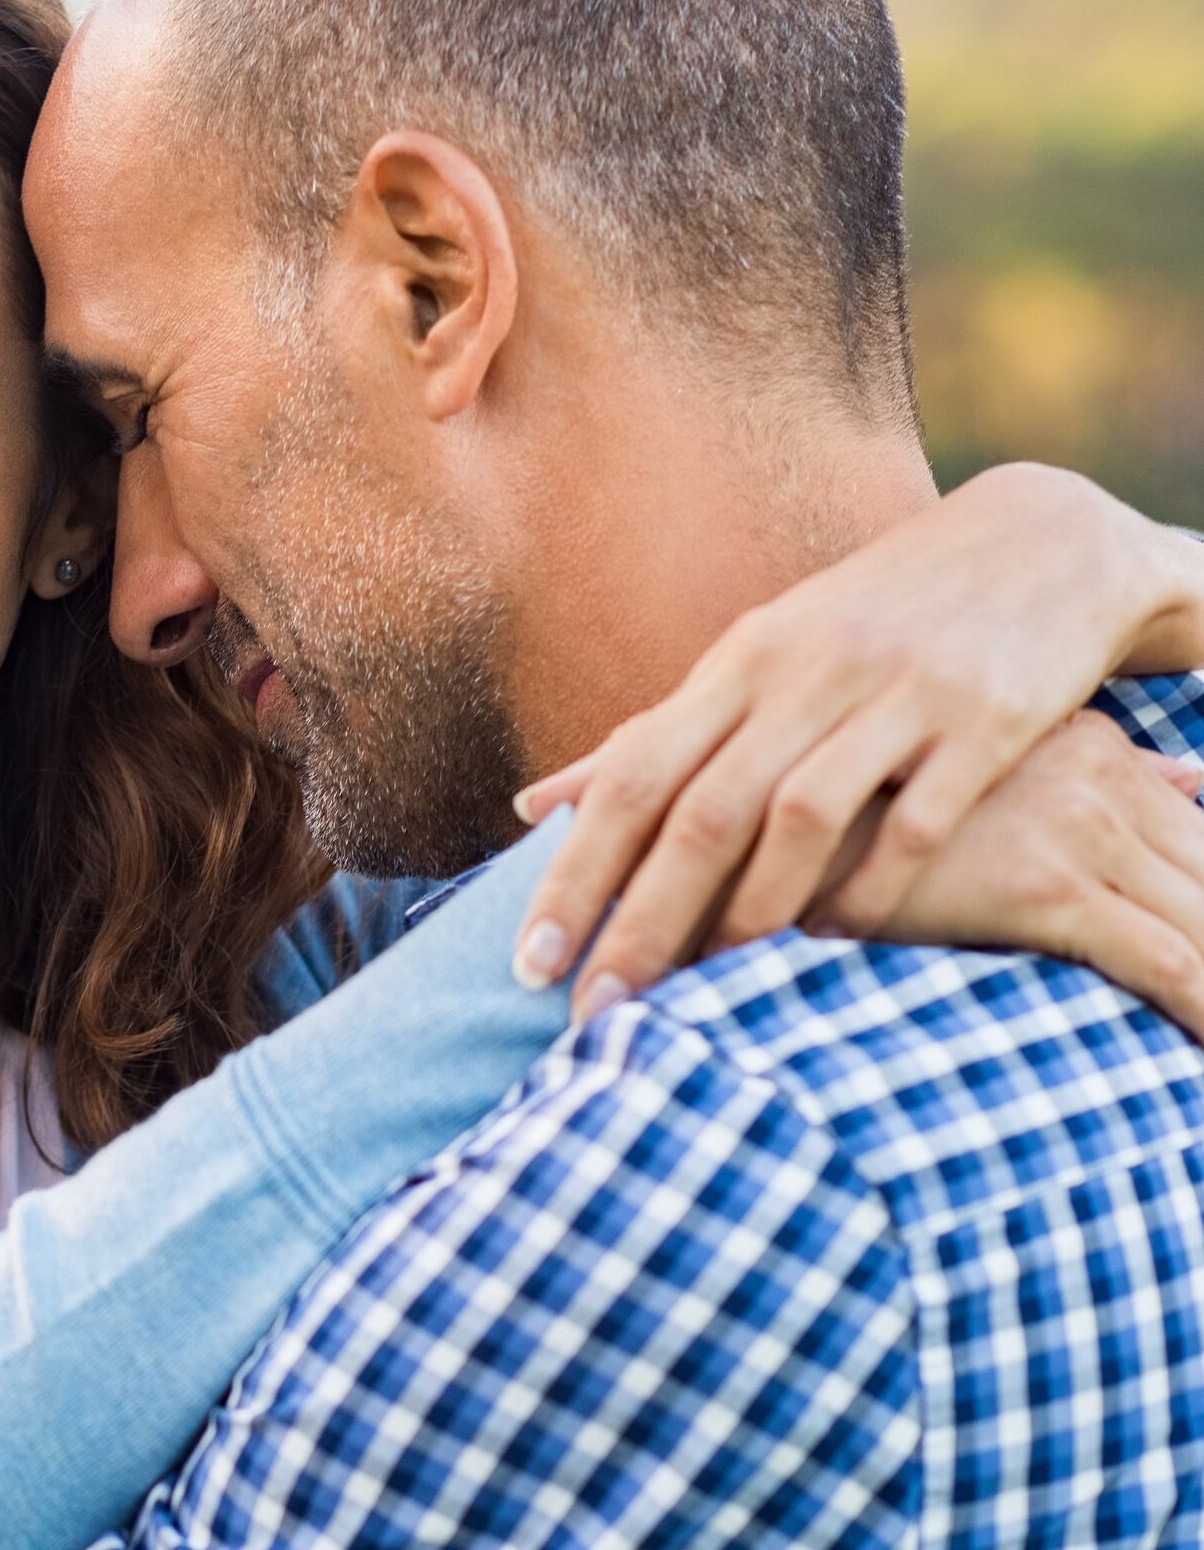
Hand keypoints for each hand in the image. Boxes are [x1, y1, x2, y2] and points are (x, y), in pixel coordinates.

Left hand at [508, 464, 1201, 1020]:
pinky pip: (919, 822)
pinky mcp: (984, 721)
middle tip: (593, 1013)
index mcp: (734, 666)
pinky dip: (873, 888)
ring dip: (748, 914)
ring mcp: (894, 694)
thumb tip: (533, 806)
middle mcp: (801, 677)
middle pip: (700, 811)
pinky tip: (834, 948)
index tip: (526, 963)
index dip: (573, 873)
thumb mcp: (749, 663)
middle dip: (640, 919)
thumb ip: (650, 741)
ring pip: (800, 816)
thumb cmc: (862, 625)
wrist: (1033, 547)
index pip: (628, 779)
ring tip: (704, 997)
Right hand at [831, 712, 1203, 1035]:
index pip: (1201, 825)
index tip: (1202, 921)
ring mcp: (1077, 828)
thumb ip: (1096, 764)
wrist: (767, 810)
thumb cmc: (864, 804)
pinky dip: (1202, 1009)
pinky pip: (1169, 964)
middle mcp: (1097, 777)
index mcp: (1085, 745)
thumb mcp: (983, 763)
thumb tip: (1191, 778)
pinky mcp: (1047, 888)